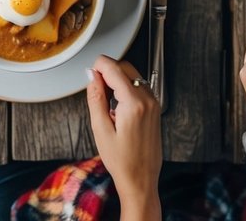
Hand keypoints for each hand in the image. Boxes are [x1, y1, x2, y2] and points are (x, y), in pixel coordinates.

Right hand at [86, 56, 161, 219]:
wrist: (141, 180)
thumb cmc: (121, 161)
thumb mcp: (101, 131)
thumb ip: (96, 99)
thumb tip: (92, 77)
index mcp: (134, 103)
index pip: (115, 69)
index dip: (99, 65)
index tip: (90, 71)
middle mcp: (147, 99)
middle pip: (125, 67)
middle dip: (108, 71)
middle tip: (95, 87)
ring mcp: (153, 103)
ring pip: (133, 75)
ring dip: (118, 78)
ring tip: (105, 99)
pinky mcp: (155, 107)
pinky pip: (140, 86)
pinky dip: (127, 87)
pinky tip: (117, 105)